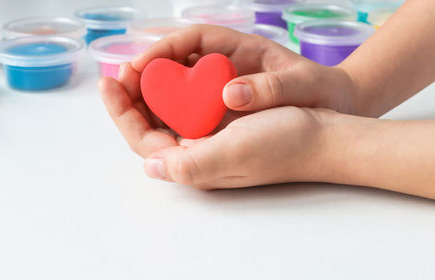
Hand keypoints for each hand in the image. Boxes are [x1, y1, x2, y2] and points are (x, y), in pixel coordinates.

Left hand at [99, 61, 336, 188]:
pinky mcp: (224, 130)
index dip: (122, 113)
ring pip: (167, 119)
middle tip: (122, 71)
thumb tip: (150, 167)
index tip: (109, 82)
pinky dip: (175, 92)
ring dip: (150, 95)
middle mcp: (199, 157)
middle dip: (132, 101)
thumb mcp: (236, 151)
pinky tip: (174, 75)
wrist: (325, 136)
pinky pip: (188, 110)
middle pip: (151, 130)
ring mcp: (211, 143)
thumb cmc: (286, 142)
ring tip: (140, 69)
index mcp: (196, 166)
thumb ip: (191, 164)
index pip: (143, 142)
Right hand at [132, 24, 357, 113]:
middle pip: (170, 65)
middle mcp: (219, 65)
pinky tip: (153, 132)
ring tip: (123, 114)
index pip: (188, 41)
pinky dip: (164, 117)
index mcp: (235, 48)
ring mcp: (215, 87)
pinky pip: (183, 110)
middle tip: (115, 92)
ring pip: (171, 88)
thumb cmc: (318, 89)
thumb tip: (229, 94)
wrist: (331, 104)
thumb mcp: (300, 85)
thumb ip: (270, 87)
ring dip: (145, 99)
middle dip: (141, 77)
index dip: (158, 52)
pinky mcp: (216, 109)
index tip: (136, 68)